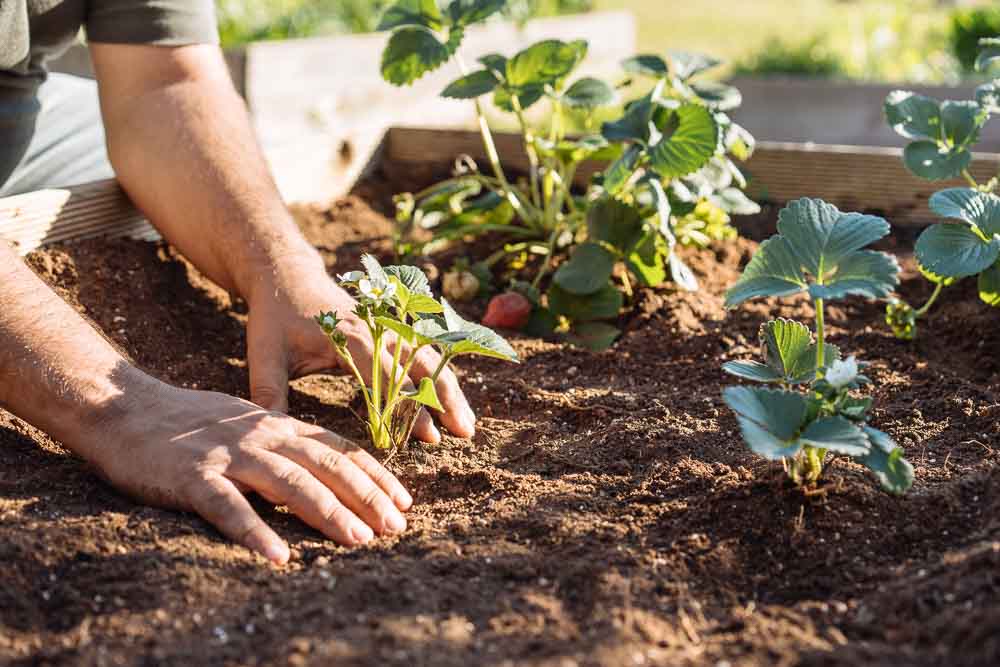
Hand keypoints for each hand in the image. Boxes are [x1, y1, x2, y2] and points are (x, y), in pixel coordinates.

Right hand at [90, 375, 411, 563]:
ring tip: (359, 540)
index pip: (339, 450)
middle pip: (327, 466)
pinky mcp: (193, 477)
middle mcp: (263, 436)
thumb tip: (324, 470)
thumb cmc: (190, 421)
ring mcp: (229, 455)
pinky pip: (229, 508)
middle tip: (396, 527)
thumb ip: (284, 443)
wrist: (124, 406)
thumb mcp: (248, 423)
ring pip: (291, 484)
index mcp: (279, 425)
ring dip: (329, 513)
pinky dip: (255, 532)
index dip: (375, 476)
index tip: (404, 502)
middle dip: (367, 497)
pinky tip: (278, 556)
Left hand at [243, 253, 475, 441]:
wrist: (286, 274)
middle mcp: (378, 331)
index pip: (390, 378)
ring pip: (430, 358)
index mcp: (352, 338)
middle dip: (447, 399)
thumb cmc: (275, 315)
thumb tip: (269, 435)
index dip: (412, 407)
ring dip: (449, 389)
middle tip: (465, 432)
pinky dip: (438, 377)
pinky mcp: (388, 330)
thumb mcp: (264, 354)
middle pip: (425, 365)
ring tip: (466, 423)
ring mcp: (387, 328)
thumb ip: (268, 393)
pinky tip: (449, 401)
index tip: (430, 436)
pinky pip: (421, 353)